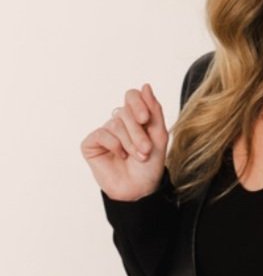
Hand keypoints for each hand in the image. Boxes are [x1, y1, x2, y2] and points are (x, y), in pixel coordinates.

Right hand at [81, 83, 168, 200]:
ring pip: (116, 124)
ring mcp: (104, 132)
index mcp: (134, 117)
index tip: (145, 119)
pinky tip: (119, 156)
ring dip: (130, 142)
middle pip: (125, 112)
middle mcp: (118, 122)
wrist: (140, 189)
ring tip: (137, 157)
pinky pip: (102, 135)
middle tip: (145, 150)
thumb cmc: (150, 165)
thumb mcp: (159, 136)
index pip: (132, 96)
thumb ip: (154, 110)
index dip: (139, 104)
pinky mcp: (91, 143)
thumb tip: (146, 86)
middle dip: (139, 133)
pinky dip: (114, 146)